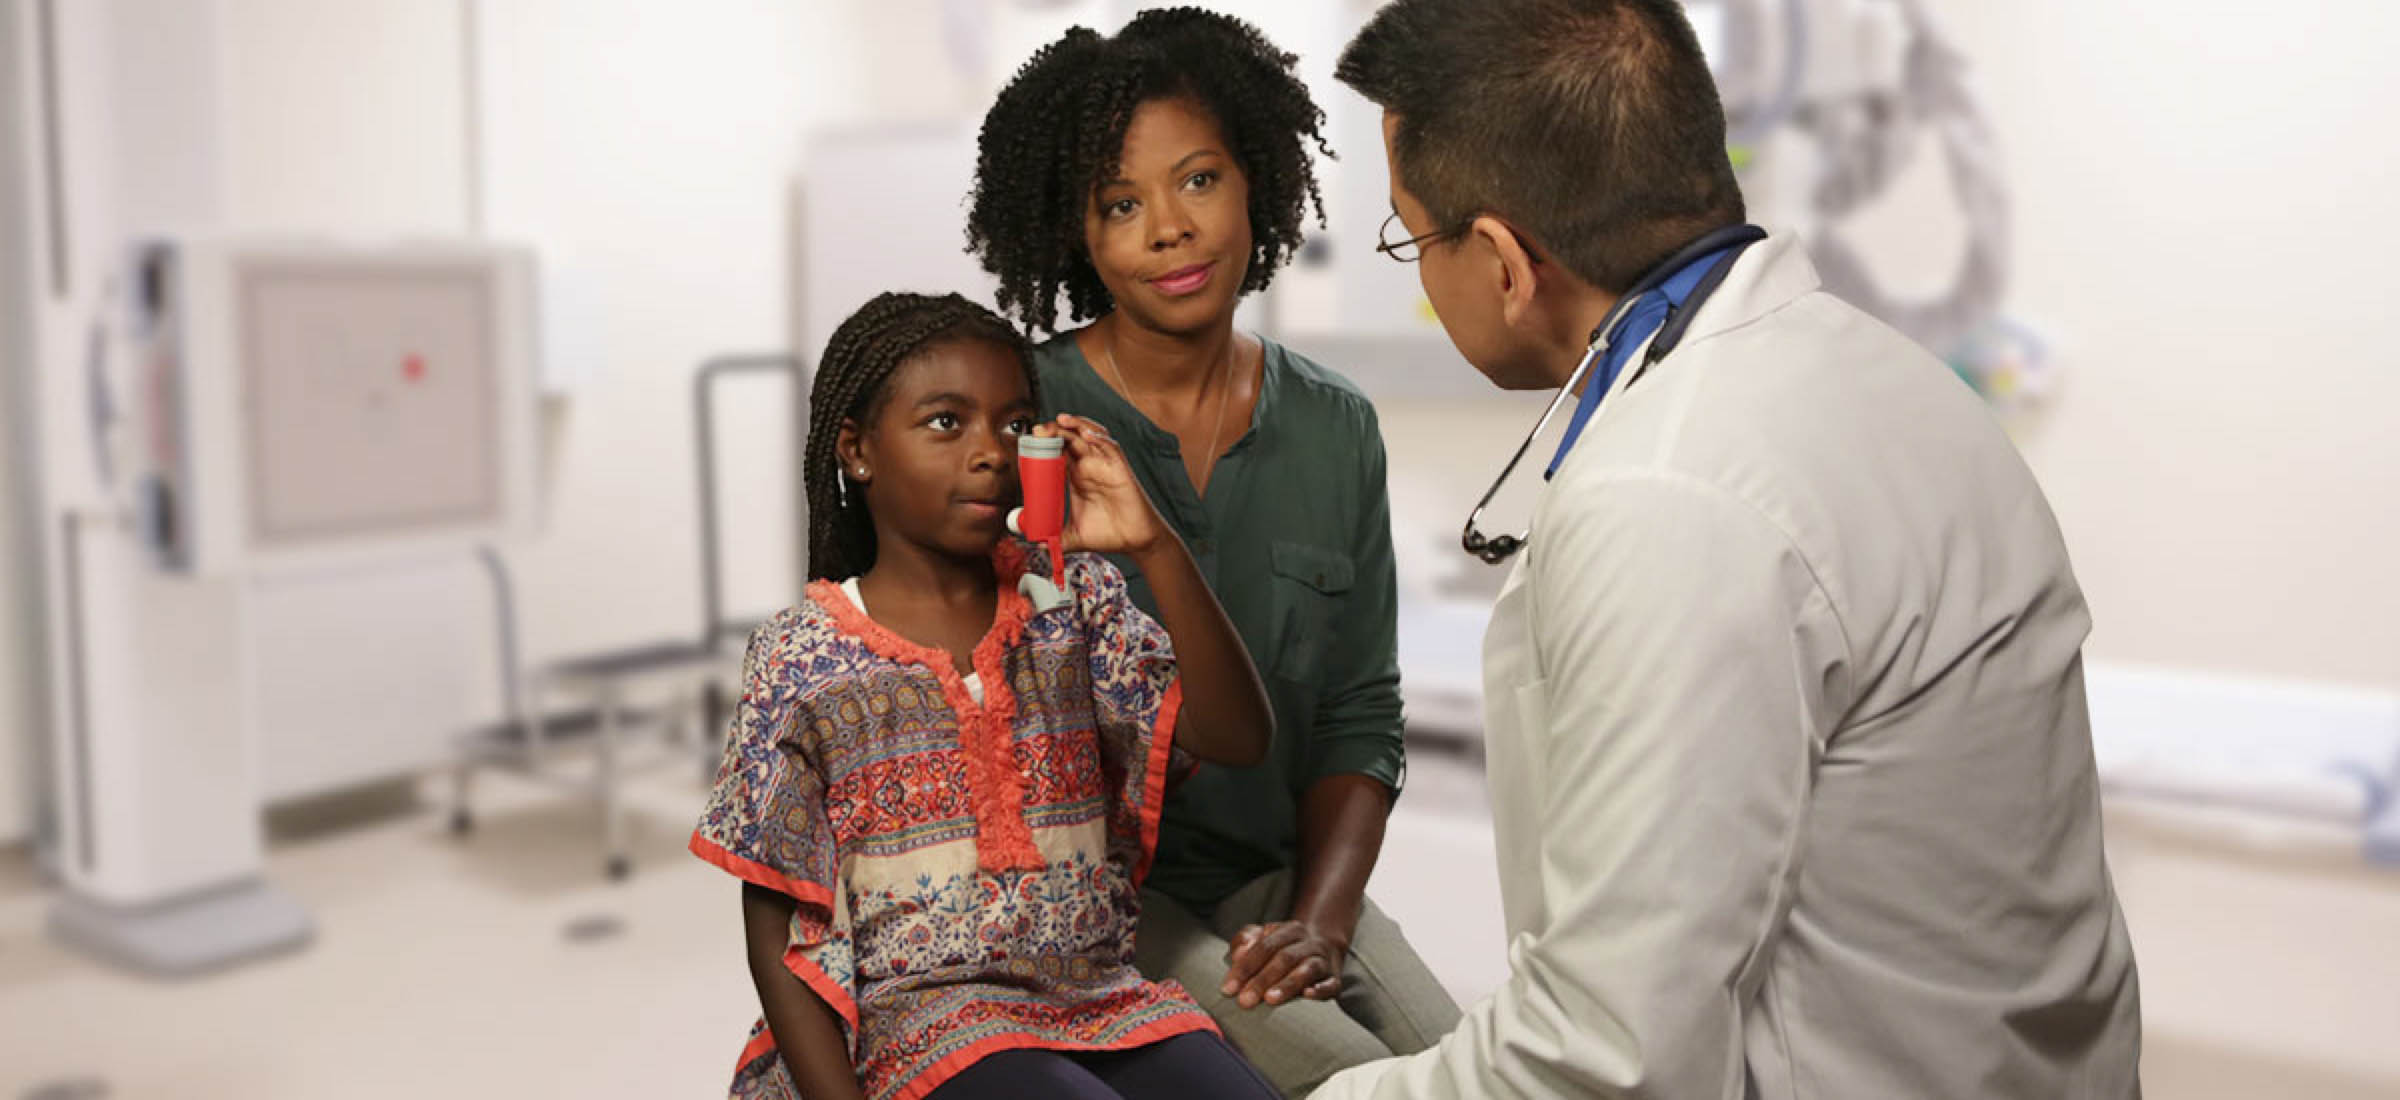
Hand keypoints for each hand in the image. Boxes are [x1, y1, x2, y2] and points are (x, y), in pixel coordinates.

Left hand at [1045, 415, 1167, 557]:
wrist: (1134, 541)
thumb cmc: (1108, 533)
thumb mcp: (1073, 537)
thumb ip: (1054, 539)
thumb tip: (1036, 544)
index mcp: (1076, 476)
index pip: (1057, 451)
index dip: (1043, 444)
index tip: (1028, 444)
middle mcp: (1089, 466)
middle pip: (1069, 438)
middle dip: (1053, 430)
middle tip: (1038, 431)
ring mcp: (1104, 464)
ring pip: (1089, 434)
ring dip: (1075, 425)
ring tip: (1060, 421)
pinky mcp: (1119, 467)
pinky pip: (1110, 446)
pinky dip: (1099, 437)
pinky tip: (1087, 434)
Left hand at [1221, 920, 1345, 1008]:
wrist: (1324, 949)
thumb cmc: (1283, 949)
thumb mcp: (1262, 938)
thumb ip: (1245, 941)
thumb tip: (1238, 953)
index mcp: (1289, 930)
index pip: (1265, 946)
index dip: (1245, 967)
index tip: (1228, 989)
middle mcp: (1309, 943)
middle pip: (1284, 958)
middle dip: (1262, 980)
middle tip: (1245, 1001)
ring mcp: (1323, 961)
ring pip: (1307, 969)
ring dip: (1288, 984)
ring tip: (1270, 999)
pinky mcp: (1334, 980)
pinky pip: (1331, 984)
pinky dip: (1320, 989)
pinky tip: (1308, 995)